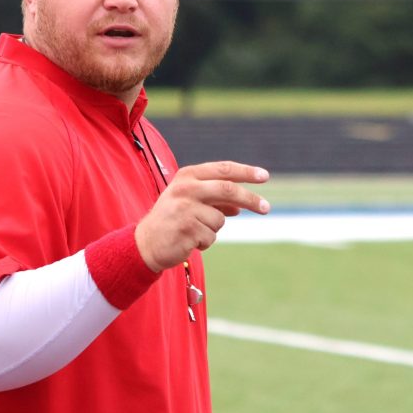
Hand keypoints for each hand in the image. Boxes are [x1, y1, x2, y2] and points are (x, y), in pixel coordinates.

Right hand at [134, 161, 269, 271]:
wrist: (146, 242)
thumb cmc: (172, 219)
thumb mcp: (191, 202)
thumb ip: (214, 199)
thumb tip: (240, 206)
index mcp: (187, 176)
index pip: (223, 170)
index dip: (246, 172)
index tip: (264, 176)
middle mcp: (186, 188)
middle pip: (228, 189)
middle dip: (250, 199)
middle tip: (266, 208)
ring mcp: (185, 208)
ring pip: (220, 219)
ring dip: (213, 229)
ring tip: (193, 231)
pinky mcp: (187, 229)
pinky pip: (211, 236)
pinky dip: (205, 241)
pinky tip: (189, 240)